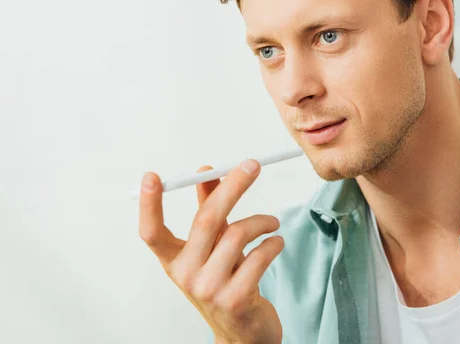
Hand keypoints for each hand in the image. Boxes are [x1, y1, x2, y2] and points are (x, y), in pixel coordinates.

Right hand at [138, 160, 283, 343]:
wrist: (243, 333)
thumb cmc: (226, 282)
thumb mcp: (212, 248)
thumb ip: (210, 210)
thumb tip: (207, 171)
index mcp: (174, 261)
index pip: (152, 233)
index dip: (149, 205)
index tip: (152, 176)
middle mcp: (186, 275)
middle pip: (205, 220)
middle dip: (232, 186)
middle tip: (252, 166)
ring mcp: (209, 289)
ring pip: (238, 234)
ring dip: (262, 221)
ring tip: (273, 223)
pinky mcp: (236, 299)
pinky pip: (259, 256)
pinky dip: (273, 243)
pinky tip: (277, 242)